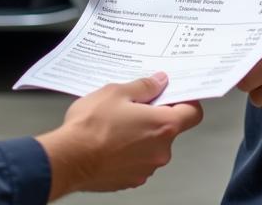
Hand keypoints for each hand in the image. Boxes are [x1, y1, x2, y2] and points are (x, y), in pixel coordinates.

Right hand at [37, 73, 202, 197]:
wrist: (68, 159)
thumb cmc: (91, 127)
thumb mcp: (117, 92)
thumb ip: (144, 86)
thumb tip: (158, 82)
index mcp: (163, 126)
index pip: (192, 113)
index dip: (187, 101)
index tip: (176, 93)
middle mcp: (160, 151)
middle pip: (170, 128)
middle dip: (155, 115)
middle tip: (135, 103)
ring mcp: (146, 168)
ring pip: (152, 144)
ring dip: (141, 133)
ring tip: (117, 122)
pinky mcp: (130, 179)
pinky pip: (137, 159)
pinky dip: (129, 149)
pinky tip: (111, 139)